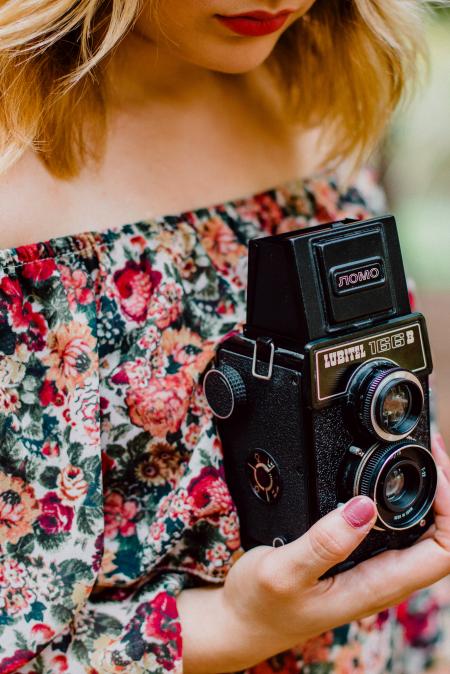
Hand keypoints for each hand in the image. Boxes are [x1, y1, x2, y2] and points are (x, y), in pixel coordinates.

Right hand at [179, 440, 449, 673]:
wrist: (242, 622)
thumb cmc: (260, 605)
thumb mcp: (283, 572)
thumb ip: (323, 543)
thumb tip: (364, 506)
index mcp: (375, 585)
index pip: (443, 552)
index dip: (449, 508)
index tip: (433, 470)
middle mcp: (382, 579)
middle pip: (441, 538)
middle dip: (445, 491)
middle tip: (429, 449)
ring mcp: (371, 570)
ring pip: (422, 533)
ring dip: (428, 495)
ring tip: (419, 456)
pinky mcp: (356, 560)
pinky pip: (395, 531)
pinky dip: (400, 500)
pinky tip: (383, 479)